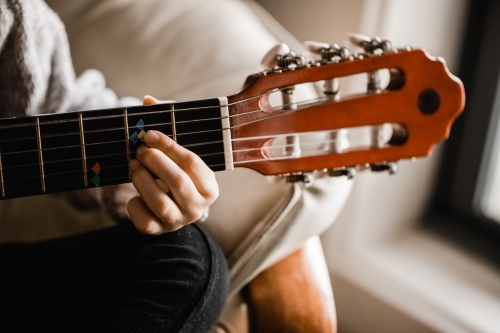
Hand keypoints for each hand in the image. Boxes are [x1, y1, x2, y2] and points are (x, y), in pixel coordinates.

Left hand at [126, 96, 218, 233]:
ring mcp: (178, 222)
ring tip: (134, 166)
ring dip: (141, 179)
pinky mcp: (158, 231)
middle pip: (176, 181)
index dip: (168, 145)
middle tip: (139, 149)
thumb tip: (147, 101)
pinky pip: (143, 220)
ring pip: (159, 201)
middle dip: (154, 160)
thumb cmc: (178, 173)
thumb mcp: (179, 152)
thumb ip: (168, 124)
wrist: (175, 207)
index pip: (191, 162)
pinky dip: (134, 205)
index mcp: (210, 187)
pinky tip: (136, 194)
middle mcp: (198, 208)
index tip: (149, 133)